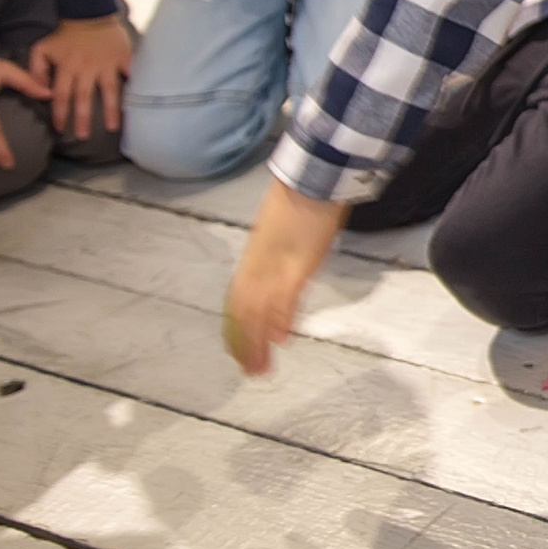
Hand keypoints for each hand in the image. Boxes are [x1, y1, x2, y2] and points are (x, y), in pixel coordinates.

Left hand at [26, 15, 130, 141]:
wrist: (89, 14)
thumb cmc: (64, 36)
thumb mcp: (41, 49)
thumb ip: (35, 70)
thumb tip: (41, 92)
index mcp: (66, 67)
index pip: (61, 94)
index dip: (60, 113)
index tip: (60, 129)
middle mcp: (86, 68)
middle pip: (83, 96)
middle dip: (82, 117)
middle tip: (83, 137)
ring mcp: (106, 64)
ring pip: (109, 90)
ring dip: (110, 110)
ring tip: (113, 128)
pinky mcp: (123, 58)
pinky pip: (130, 73)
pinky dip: (135, 86)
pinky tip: (140, 101)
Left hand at [223, 179, 348, 375]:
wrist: (312, 179)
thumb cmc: (299, 198)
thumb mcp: (279, 231)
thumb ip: (275, 255)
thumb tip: (283, 277)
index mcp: (252, 259)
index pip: (236, 301)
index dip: (236, 329)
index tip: (238, 352)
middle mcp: (258, 266)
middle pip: (242, 312)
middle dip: (244, 344)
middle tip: (249, 370)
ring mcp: (276, 265)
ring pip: (258, 312)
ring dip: (259, 343)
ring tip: (261, 368)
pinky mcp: (298, 264)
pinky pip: (284, 298)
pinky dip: (281, 321)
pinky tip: (282, 340)